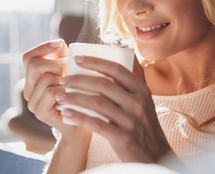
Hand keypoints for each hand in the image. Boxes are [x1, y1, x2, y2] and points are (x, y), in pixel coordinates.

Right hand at [22, 39, 90, 139]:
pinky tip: (72, 95)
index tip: (60, 44)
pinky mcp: (40, 113)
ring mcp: (32, 102)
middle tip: (69, 71)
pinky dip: (65, 91)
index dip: (43, 47)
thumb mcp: (71, 72)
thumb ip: (63, 57)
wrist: (82, 123)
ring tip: (74, 85)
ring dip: (64, 79)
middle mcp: (28, 89)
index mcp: (33, 78)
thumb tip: (59, 43)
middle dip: (55, 63)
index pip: (28, 57)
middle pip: (33, 64)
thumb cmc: (79, 95)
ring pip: (45, 78)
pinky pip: (51, 92)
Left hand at [57, 55, 171, 162]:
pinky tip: (66, 113)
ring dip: (74, 98)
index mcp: (142, 91)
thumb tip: (130, 57)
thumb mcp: (147, 101)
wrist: (156, 156)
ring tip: (59, 96)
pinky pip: (96, 124)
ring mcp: (131, 121)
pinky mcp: (123, 138)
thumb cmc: (146, 125)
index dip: (96, 62)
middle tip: (63, 79)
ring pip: (97, 103)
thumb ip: (138, 81)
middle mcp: (138, 103)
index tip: (77, 58)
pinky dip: (78, 117)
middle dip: (79, 80)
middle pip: (104, 85)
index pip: (117, 69)